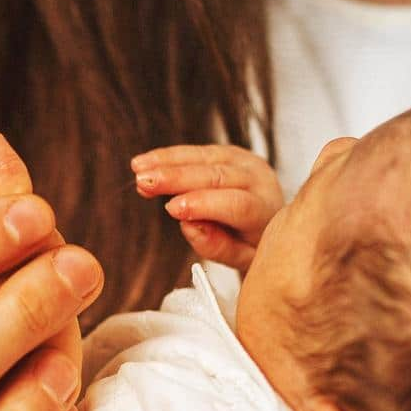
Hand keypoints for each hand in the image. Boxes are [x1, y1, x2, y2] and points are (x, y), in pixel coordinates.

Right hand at [130, 143, 284, 270]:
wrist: (272, 222)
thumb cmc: (255, 245)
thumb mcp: (243, 258)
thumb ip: (218, 245)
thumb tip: (188, 225)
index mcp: (265, 209)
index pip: (236, 204)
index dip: (203, 204)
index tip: (171, 208)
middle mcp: (258, 179)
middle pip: (216, 176)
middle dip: (176, 177)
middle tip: (145, 181)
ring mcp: (244, 162)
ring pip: (204, 157)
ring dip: (167, 161)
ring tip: (138, 168)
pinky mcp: (229, 153)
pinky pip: (197, 152)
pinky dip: (169, 157)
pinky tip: (147, 162)